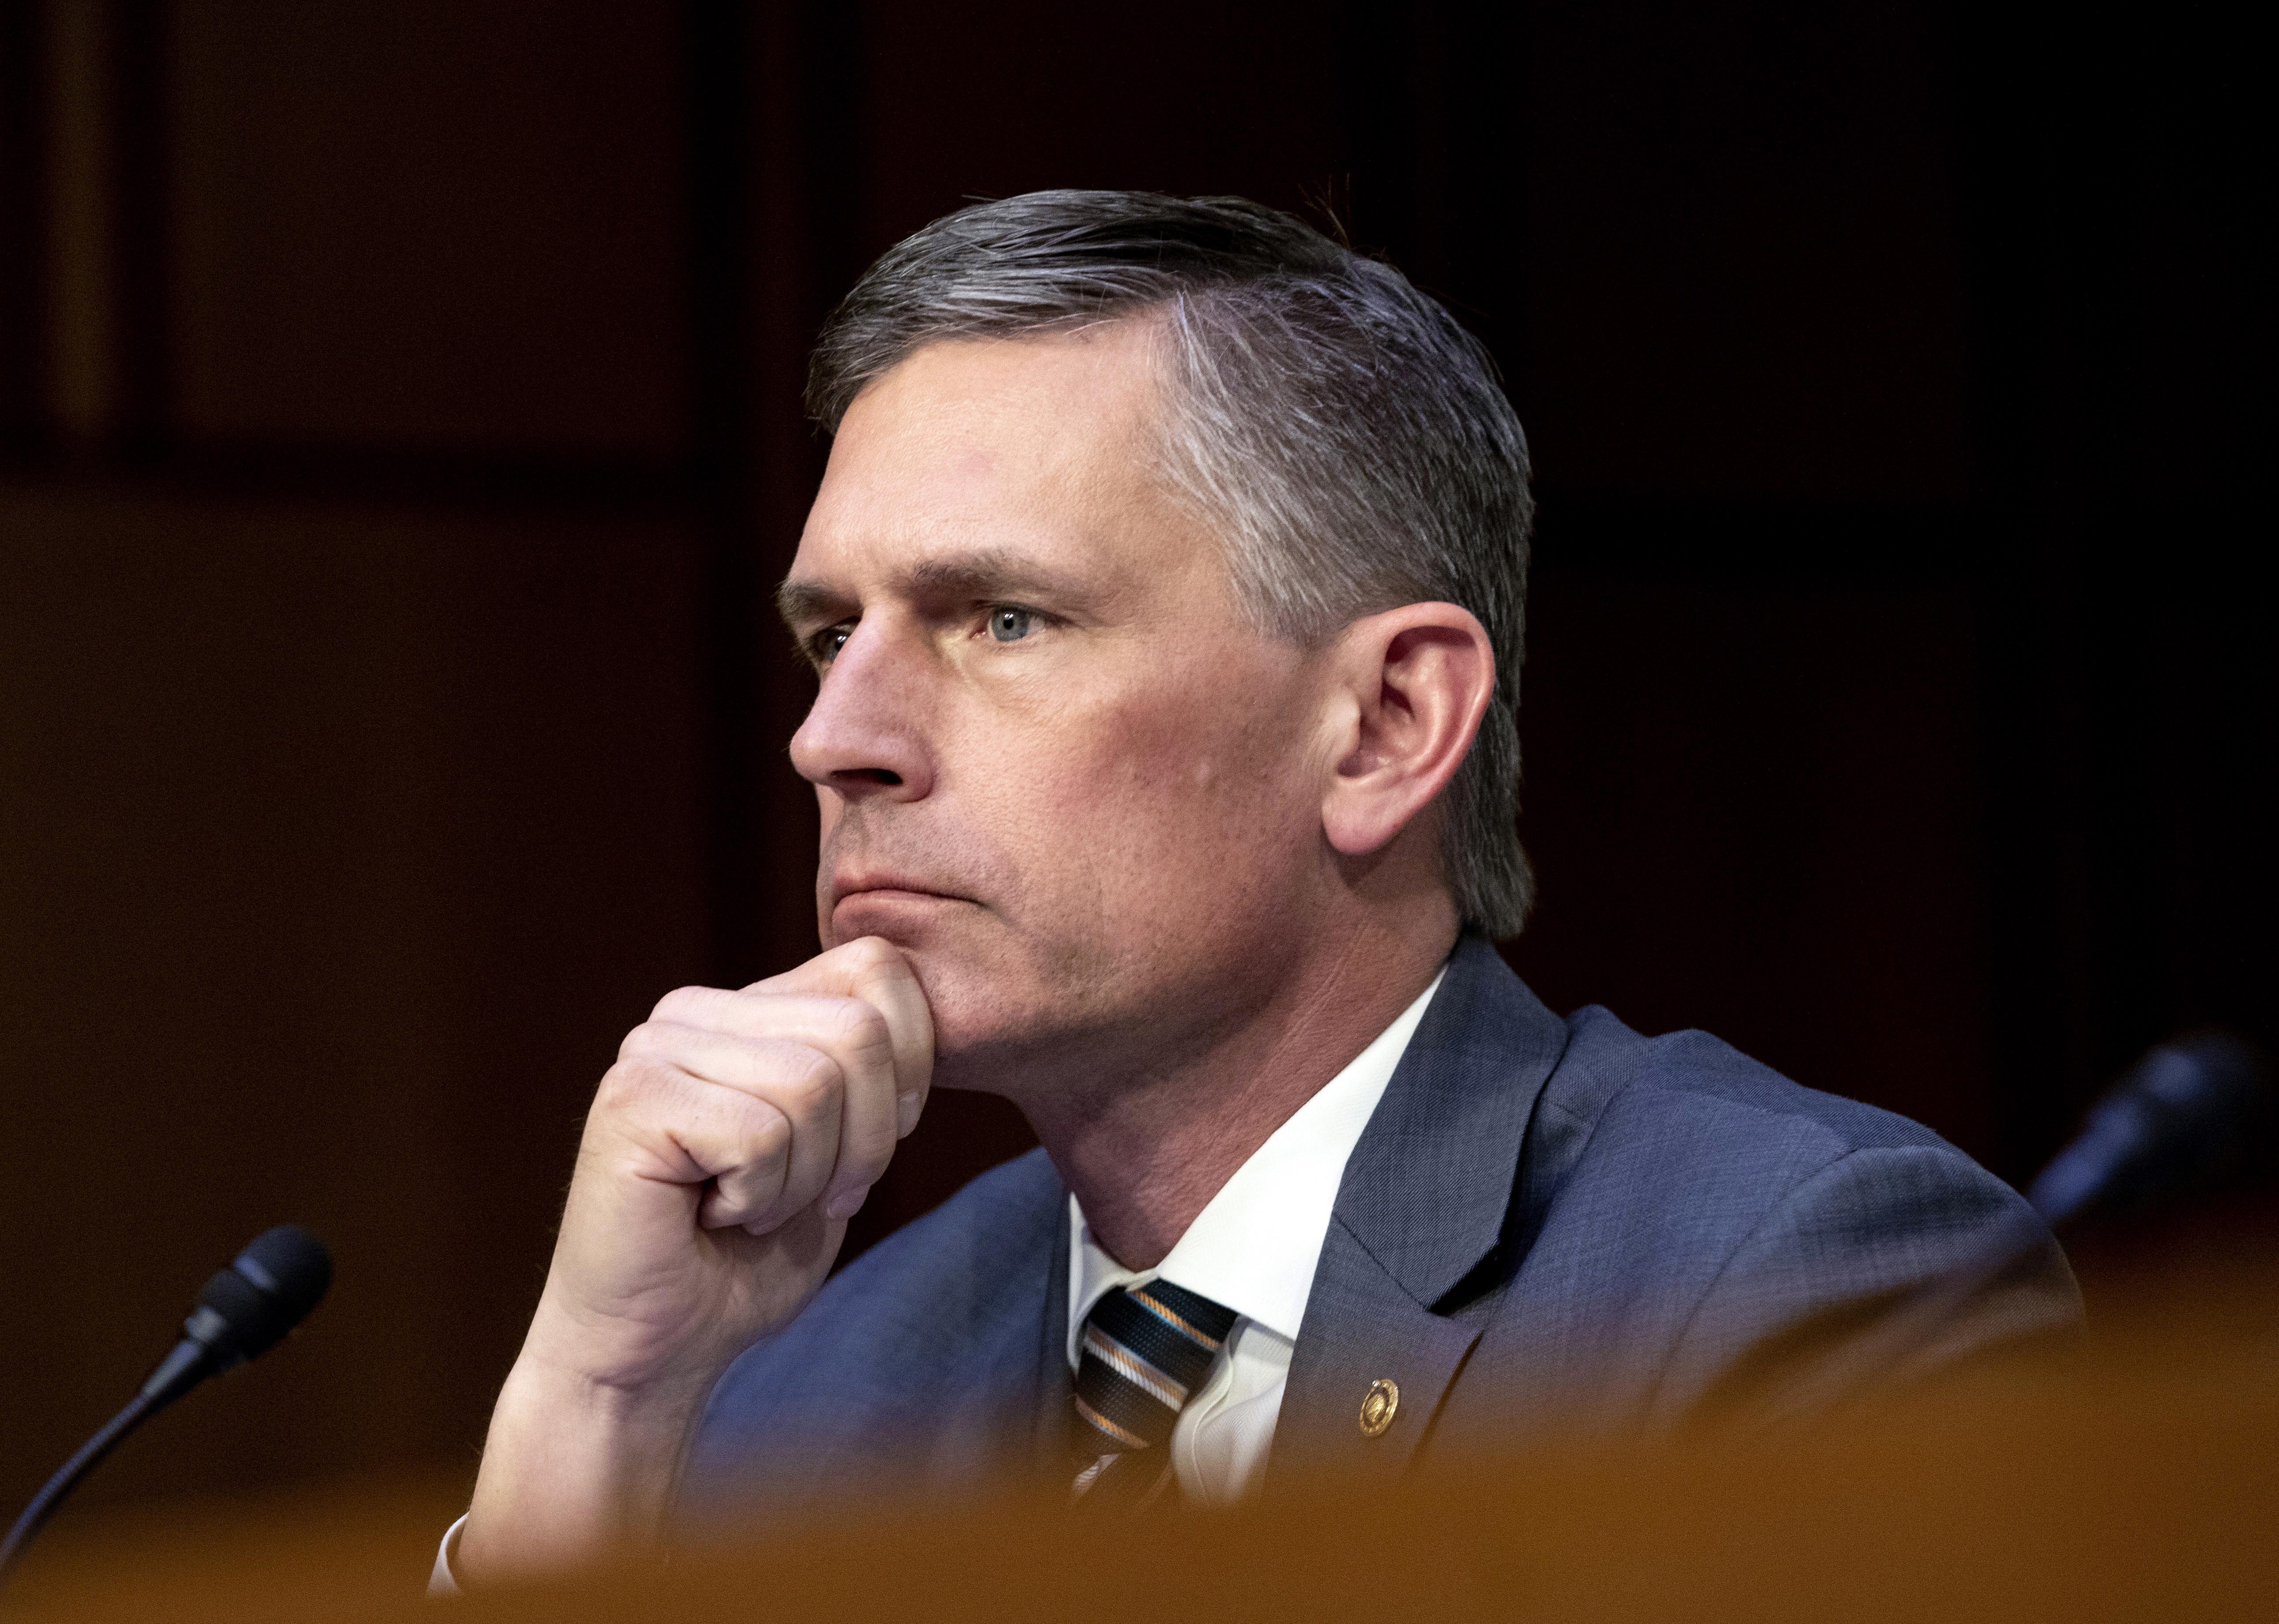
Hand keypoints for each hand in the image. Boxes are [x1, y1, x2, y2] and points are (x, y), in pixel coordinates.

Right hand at [458, 936, 932, 1580]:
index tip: (863, 1150)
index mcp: (747, 1006)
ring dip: (807, 1176)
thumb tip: (922, 1019)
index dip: (910, 1069)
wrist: (655, 1350)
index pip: (878, 968)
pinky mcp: (633, 1102)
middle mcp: (693, 1010)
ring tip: (750, 1206)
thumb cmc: (746, 1257)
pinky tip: (712, 1215)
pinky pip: (761, 1134)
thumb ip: (872, 1070)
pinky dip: (760, 1197)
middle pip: (859, 1029)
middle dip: (865, 1138)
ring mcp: (655, 1049)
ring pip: (815, 1083)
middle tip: (807, 1196)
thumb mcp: (842, 1149)